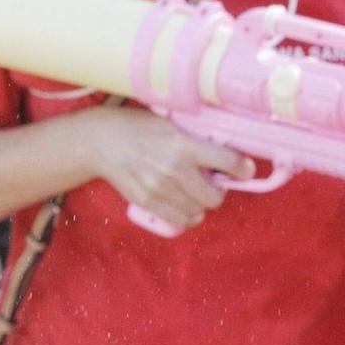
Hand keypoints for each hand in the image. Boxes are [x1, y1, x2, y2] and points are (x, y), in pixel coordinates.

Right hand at [82, 107, 256, 234]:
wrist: (100, 141)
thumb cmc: (136, 127)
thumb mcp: (170, 125)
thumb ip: (193, 142)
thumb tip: (219, 158)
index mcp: (184, 144)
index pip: (228, 161)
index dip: (243, 168)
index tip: (245, 170)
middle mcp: (175, 169)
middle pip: (214, 196)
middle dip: (216, 192)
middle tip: (210, 183)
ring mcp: (160, 188)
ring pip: (197, 211)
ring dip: (199, 205)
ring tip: (192, 195)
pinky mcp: (146, 201)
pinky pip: (178, 220)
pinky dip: (185, 216)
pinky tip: (182, 206)